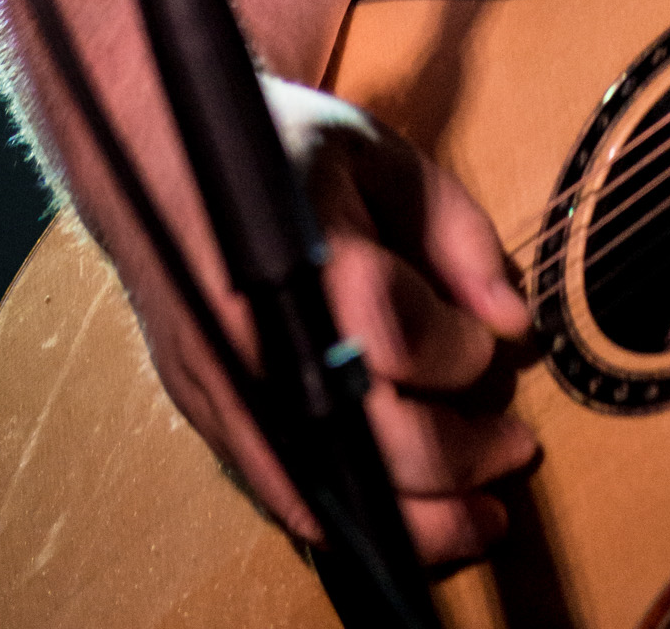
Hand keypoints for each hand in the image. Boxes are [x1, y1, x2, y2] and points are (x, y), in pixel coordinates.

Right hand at [162, 83, 538, 566]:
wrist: (154, 156)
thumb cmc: (281, 149)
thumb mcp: (381, 158)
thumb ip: (455, 232)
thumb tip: (510, 324)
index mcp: (298, 247)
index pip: (392, 328)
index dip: (458, 350)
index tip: (492, 343)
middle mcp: (251, 331)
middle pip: (361, 432)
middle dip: (454, 457)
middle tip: (515, 449)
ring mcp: (220, 384)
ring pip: (322, 490)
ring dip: (409, 520)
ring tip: (478, 519)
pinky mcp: (205, 417)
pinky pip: (282, 493)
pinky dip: (349, 518)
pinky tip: (403, 520)